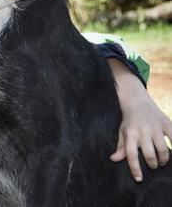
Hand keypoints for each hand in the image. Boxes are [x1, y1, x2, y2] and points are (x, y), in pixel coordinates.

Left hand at [108, 59, 171, 181]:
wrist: (137, 101)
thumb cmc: (129, 120)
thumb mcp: (122, 132)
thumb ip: (120, 146)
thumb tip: (114, 159)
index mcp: (130, 134)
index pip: (131, 155)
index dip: (135, 169)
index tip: (139, 179)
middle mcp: (143, 131)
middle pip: (149, 154)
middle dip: (152, 164)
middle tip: (153, 166)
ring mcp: (156, 127)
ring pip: (163, 150)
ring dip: (164, 159)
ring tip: (162, 161)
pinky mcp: (166, 123)